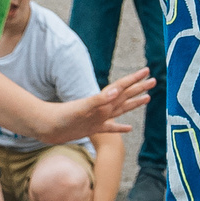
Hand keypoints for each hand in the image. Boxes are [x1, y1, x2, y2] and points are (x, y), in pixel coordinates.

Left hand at [36, 68, 153, 143]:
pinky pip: (111, 128)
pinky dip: (120, 128)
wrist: (46, 127)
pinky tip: (128, 128)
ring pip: (121, 109)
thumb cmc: (62, 116)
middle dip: (139, 88)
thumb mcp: (82, 107)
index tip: (148, 71)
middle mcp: (102, 108)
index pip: (122, 87)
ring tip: (147, 98)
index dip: (135, 80)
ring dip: (133, 103)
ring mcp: (98, 118)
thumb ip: (99, 99)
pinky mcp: (92, 128)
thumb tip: (117, 90)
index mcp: (102, 101)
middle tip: (154, 81)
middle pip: (125, 95)